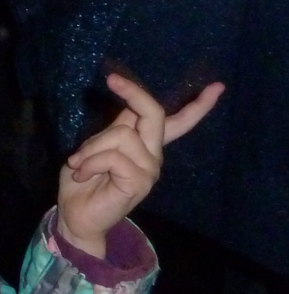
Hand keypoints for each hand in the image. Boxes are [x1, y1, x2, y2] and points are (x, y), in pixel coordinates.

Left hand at [56, 74, 223, 256]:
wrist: (76, 215)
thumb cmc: (83, 179)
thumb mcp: (97, 146)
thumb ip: (117, 129)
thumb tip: (131, 105)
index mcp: (145, 144)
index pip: (178, 123)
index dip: (198, 105)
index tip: (217, 87)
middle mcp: (153, 155)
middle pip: (154, 113)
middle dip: (134, 93)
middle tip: (112, 79)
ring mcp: (150, 168)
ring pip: (121, 134)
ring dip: (90, 147)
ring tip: (80, 164)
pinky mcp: (140, 181)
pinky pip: (113, 156)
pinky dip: (89, 162)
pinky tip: (82, 175)